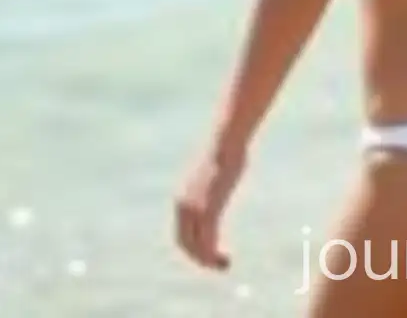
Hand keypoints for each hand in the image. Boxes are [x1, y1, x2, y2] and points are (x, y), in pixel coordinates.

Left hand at [174, 147, 245, 270]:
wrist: (225, 142)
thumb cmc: (225, 151)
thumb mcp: (214, 173)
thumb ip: (213, 185)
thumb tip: (221, 180)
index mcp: (182, 198)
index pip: (181, 233)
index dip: (193, 247)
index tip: (211, 251)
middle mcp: (183, 207)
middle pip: (185, 244)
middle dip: (199, 258)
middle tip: (217, 263)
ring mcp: (195, 210)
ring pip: (196, 248)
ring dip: (208, 261)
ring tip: (224, 265)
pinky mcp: (208, 211)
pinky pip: (208, 242)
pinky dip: (214, 256)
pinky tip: (226, 259)